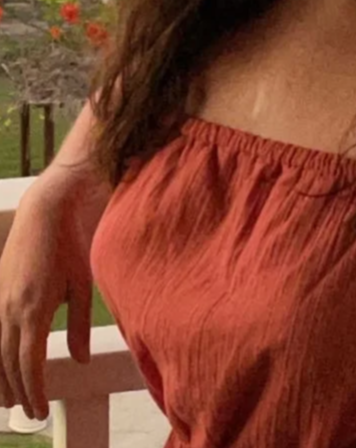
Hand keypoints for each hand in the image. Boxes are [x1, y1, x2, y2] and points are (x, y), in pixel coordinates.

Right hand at [0, 180, 93, 420]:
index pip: (29, 364)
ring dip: (3, 376)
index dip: (35, 390)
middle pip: (10, 362)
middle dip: (19, 390)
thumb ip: (79, 324)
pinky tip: (3, 361)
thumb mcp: (82, 284)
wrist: (46, 208)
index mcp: (33, 310)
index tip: (41, 410)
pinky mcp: (0, 288)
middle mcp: (11, 309)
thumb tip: (79, 360)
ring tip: (9, 400)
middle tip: (29, 413)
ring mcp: (2, 299)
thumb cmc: (70, 243)